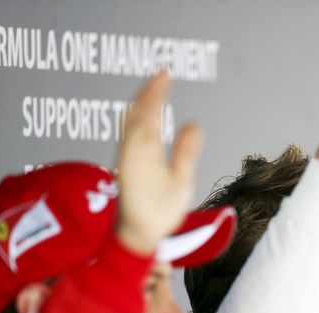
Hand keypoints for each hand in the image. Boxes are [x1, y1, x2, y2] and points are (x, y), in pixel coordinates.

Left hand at [115, 71, 202, 253]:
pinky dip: (137, 114)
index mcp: (144, 152)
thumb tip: (194, 124)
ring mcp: (124, 155)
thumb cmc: (159, 213)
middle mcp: (129, 149)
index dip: (157, 90)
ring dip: (141, 100)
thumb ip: (186, 152)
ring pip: (129, 119)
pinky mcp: (125, 162)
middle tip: (163, 72)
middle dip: (149, 90)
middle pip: (136, 110)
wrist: (135, 234)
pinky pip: (128, 128)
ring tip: (154, 87)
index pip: (150, 112)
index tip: (166, 72)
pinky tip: (143, 114)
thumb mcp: (181, 184)